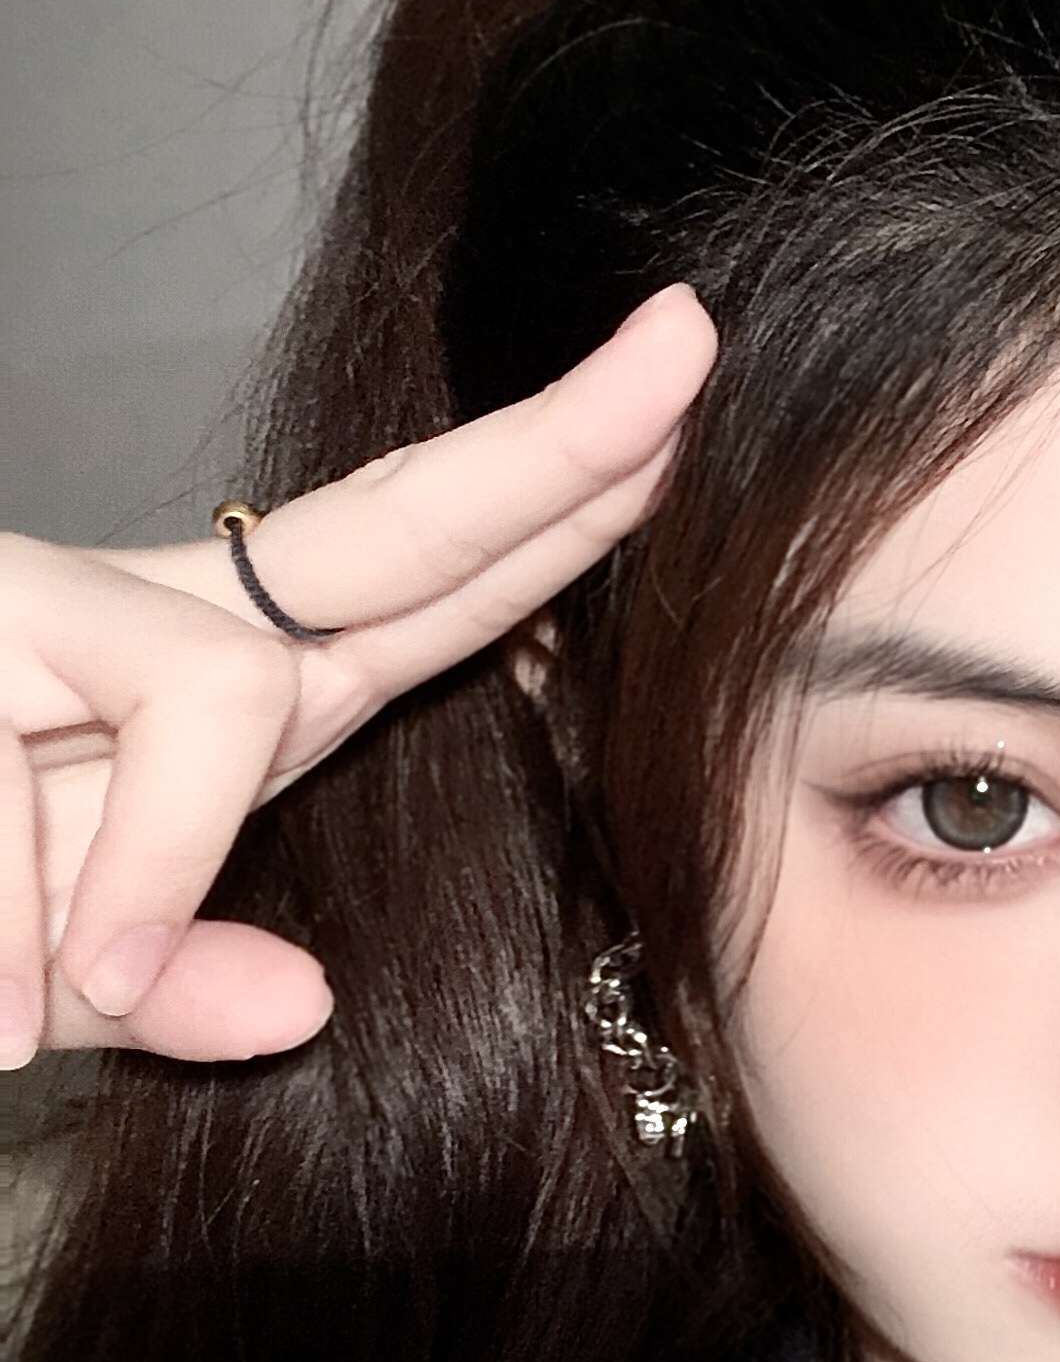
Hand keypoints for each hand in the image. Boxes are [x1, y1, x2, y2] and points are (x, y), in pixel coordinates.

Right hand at [0, 282, 716, 1066]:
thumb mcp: (37, 978)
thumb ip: (173, 987)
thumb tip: (303, 1004)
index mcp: (200, 695)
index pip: (415, 595)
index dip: (551, 513)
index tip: (679, 420)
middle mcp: (138, 621)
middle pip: (392, 526)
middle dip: (553, 448)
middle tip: (690, 351)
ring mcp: (34, 601)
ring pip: (225, 690)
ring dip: (137, 873)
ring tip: (14, 1010)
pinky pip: (61, 759)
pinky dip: (35, 901)